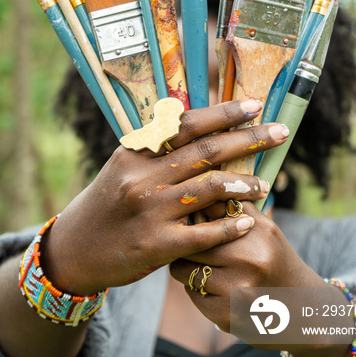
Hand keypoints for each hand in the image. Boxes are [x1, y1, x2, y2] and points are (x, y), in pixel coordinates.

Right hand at [42, 100, 289, 293]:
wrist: (75, 250)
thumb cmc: (108, 204)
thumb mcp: (124, 166)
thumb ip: (158, 147)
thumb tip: (201, 123)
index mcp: (136, 152)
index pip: (187, 125)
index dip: (224, 113)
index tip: (254, 105)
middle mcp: (143, 177)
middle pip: (207, 152)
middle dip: (250, 139)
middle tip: (281, 132)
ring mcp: (151, 211)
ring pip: (210, 189)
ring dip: (244, 184)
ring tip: (265, 184)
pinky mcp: (157, 246)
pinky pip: (205, 234)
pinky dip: (231, 225)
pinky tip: (248, 220)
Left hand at [169, 202, 322, 335]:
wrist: (302, 307)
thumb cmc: (275, 260)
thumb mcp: (264, 228)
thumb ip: (235, 208)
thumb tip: (200, 196)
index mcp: (256, 232)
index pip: (207, 216)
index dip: (193, 219)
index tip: (190, 221)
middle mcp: (249, 261)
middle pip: (193, 245)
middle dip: (187, 246)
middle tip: (189, 247)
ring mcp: (238, 292)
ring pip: (186, 272)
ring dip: (187, 269)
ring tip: (200, 267)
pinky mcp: (228, 317)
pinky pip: (194, 297)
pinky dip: (197, 292)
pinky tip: (214, 289)